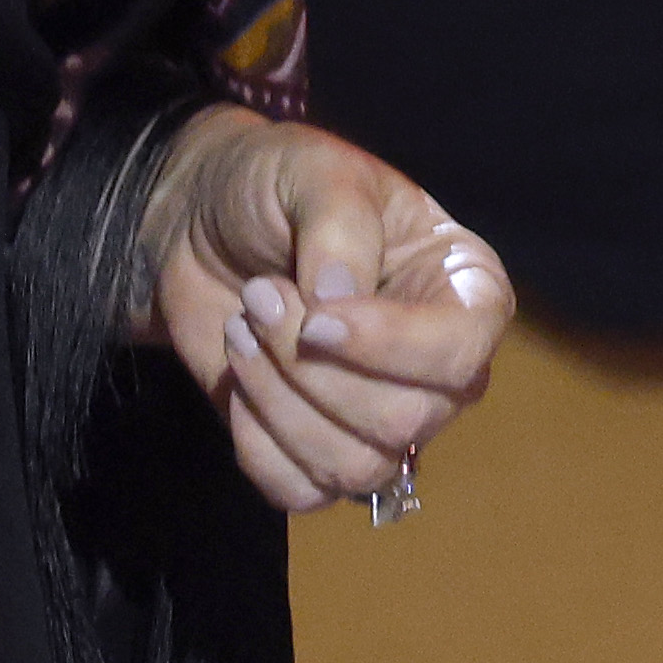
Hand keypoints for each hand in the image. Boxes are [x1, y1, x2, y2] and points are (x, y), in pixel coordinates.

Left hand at [143, 113, 509, 515]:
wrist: (200, 224)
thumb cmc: (276, 188)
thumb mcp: (313, 170)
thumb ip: (340, 225)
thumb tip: (340, 301)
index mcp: (463, 287)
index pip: (460, 351)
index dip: (389, 346)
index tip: (315, 315)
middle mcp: (437, 365)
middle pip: (405, 420)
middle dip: (312, 368)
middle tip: (259, 297)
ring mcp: (380, 418)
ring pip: (355, 466)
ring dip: (279, 401)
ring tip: (241, 327)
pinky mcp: (317, 452)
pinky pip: (302, 491)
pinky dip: (257, 444)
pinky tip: (239, 381)